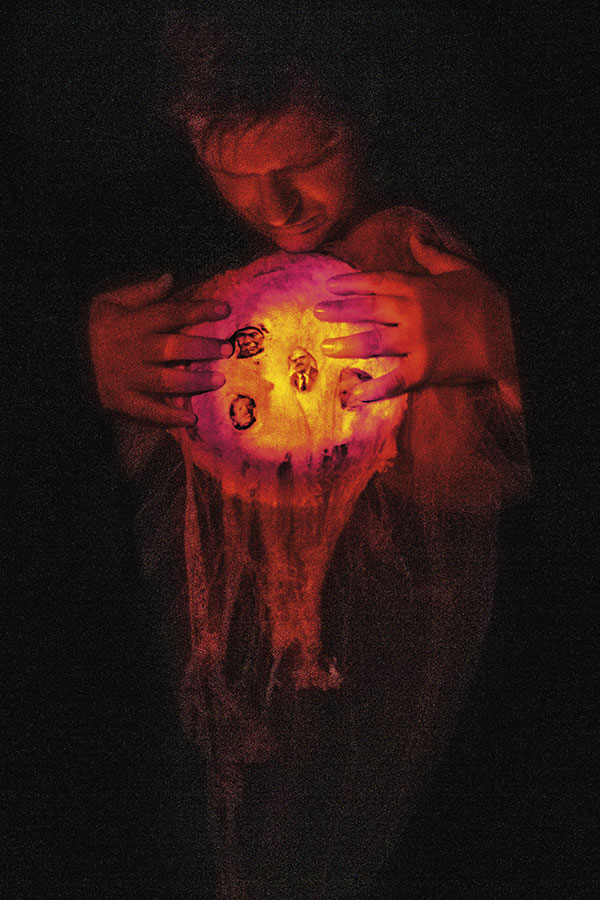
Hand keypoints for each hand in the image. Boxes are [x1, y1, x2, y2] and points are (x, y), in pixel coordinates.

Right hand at [89, 273, 232, 426]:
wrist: (59, 359)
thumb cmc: (90, 328)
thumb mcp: (108, 302)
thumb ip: (140, 293)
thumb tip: (170, 279)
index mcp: (131, 323)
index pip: (169, 313)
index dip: (198, 310)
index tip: (225, 310)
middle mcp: (132, 350)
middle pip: (172, 347)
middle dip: (202, 347)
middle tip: (226, 348)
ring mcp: (127, 378)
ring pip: (165, 380)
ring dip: (193, 381)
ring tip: (218, 380)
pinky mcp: (121, 400)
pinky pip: (148, 411)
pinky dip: (169, 417)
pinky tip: (191, 419)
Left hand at [315, 232, 514, 402]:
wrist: (512, 336)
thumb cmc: (489, 301)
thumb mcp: (463, 269)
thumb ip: (433, 255)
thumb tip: (415, 236)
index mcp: (420, 288)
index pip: (377, 282)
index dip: (351, 283)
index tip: (330, 285)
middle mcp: (413, 313)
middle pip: (367, 310)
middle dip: (340, 311)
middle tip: (317, 312)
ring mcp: (416, 343)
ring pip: (373, 343)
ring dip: (348, 346)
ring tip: (327, 347)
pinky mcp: (425, 370)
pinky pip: (393, 381)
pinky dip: (374, 389)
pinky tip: (356, 394)